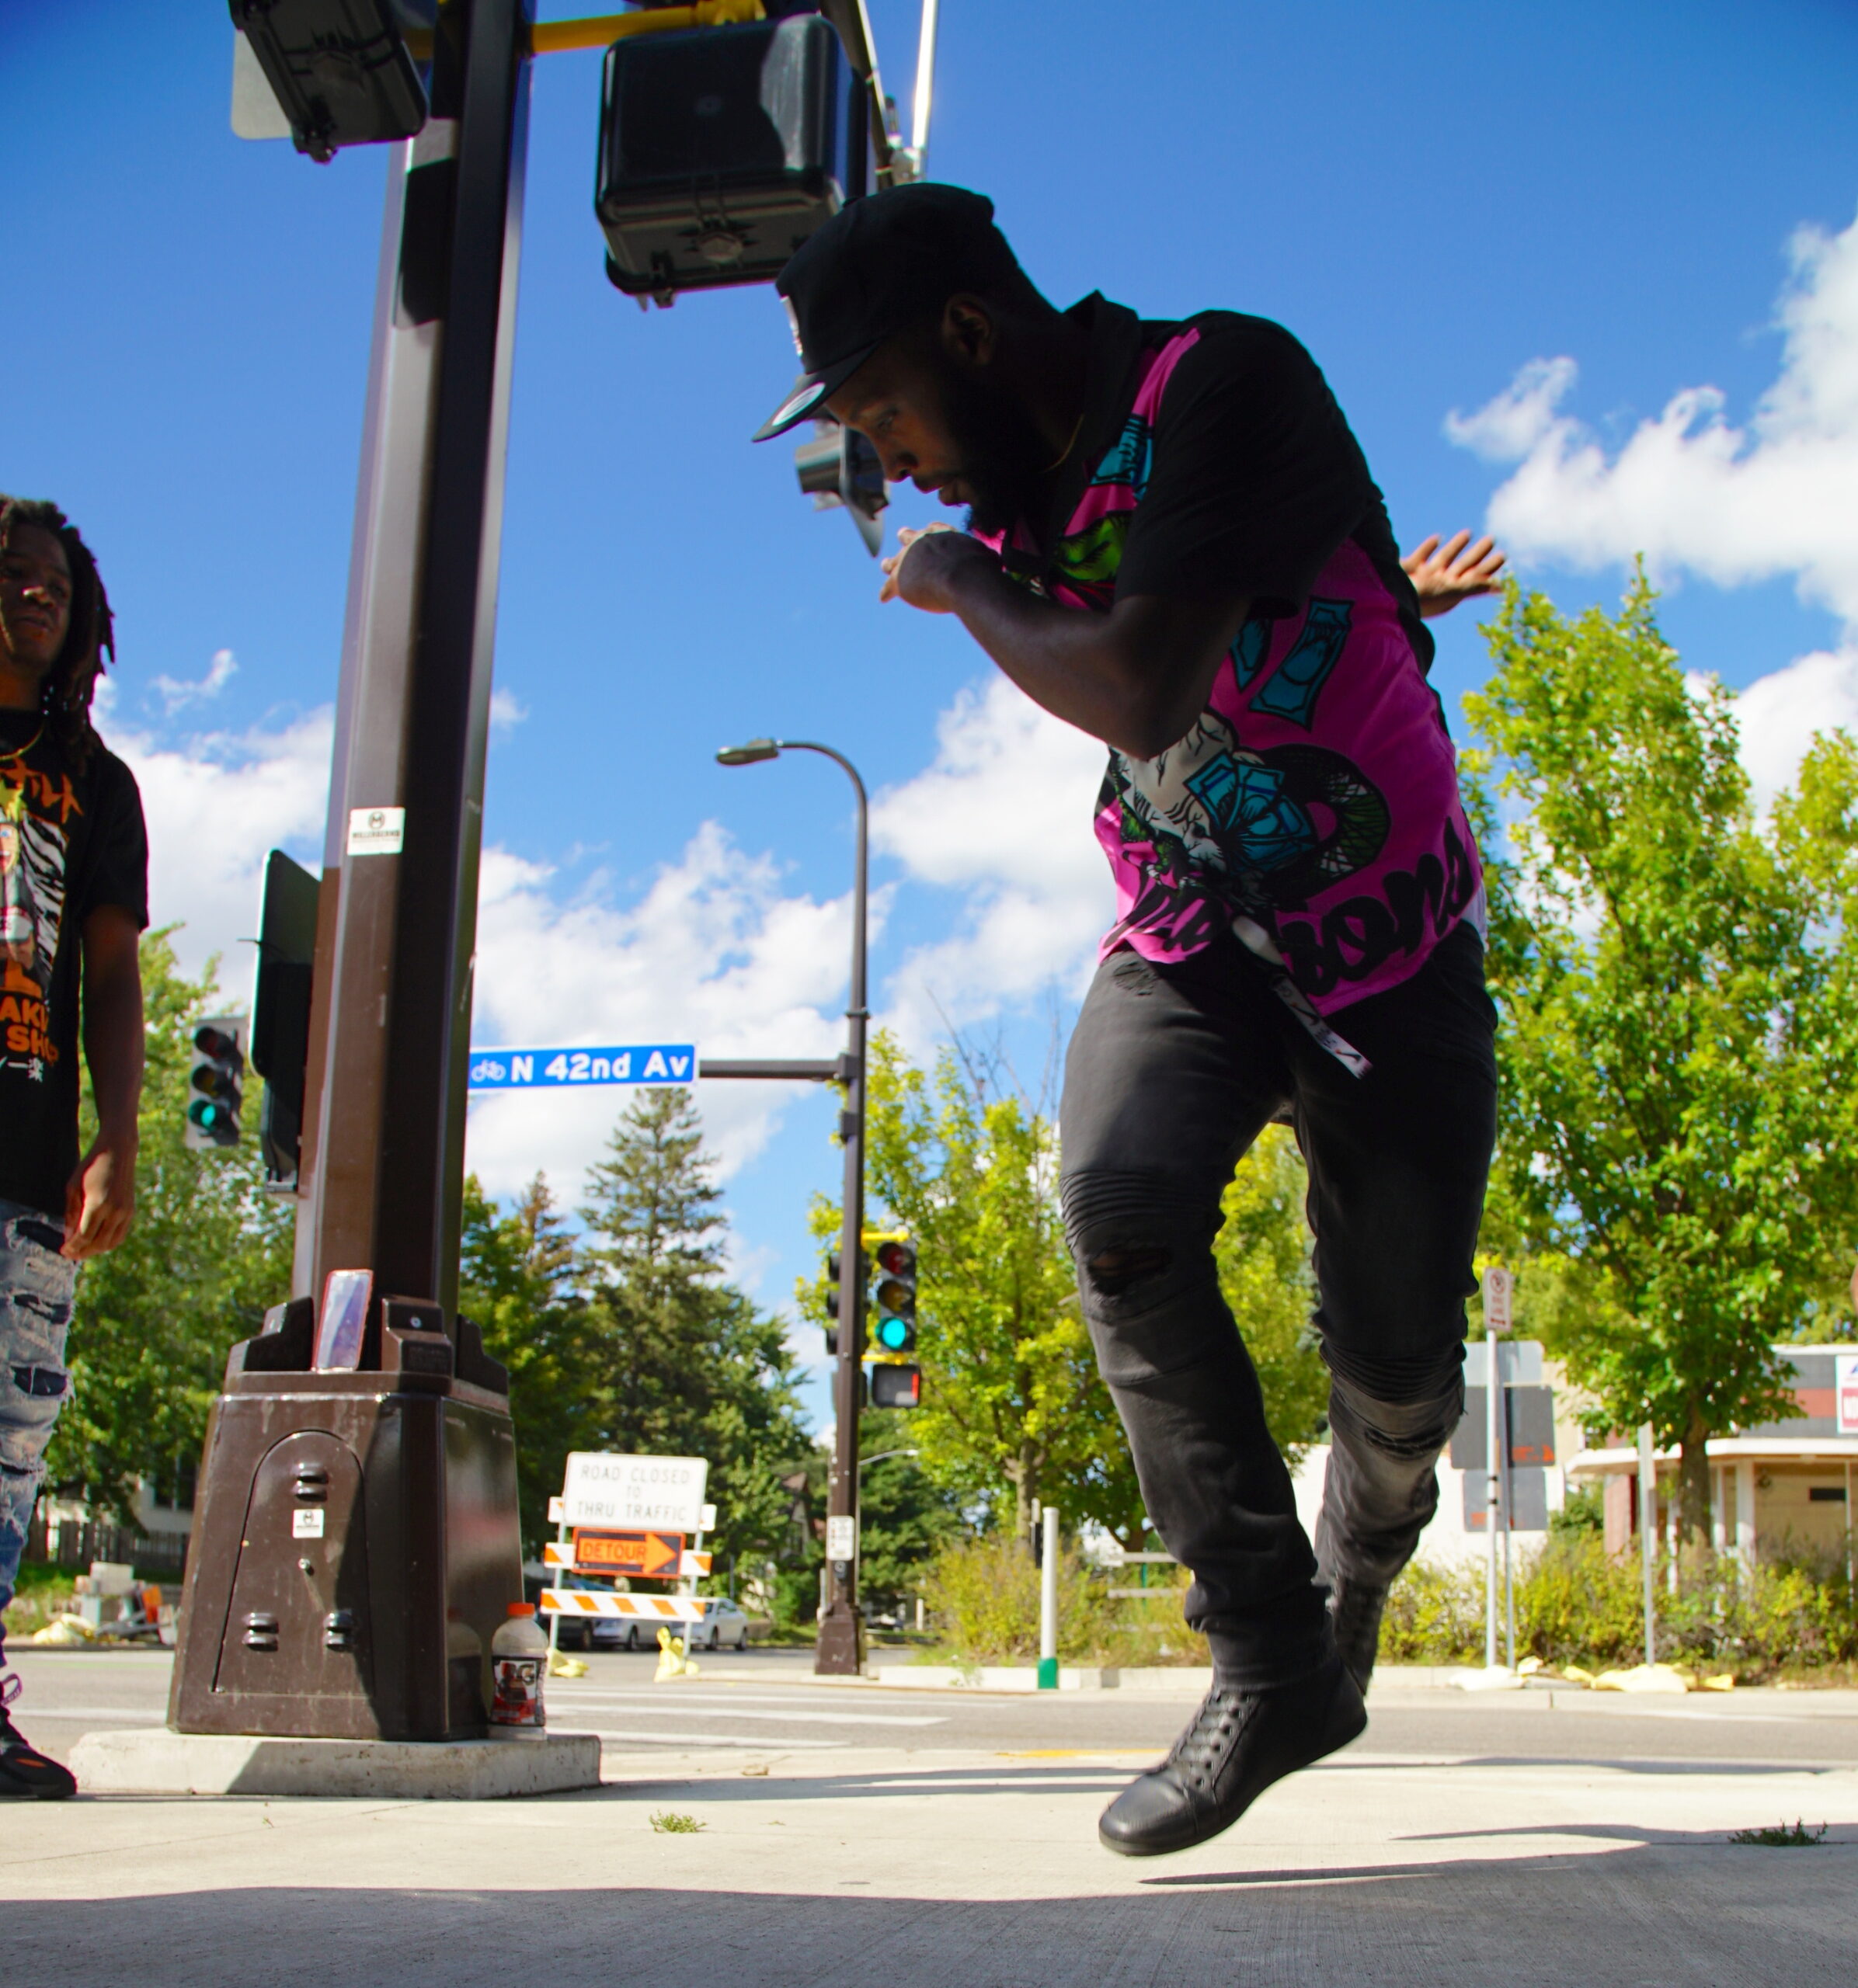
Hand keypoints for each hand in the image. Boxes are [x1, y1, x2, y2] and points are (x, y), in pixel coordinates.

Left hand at [62, 1135, 135, 1259]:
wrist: (117, 1153)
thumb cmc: (91, 1167)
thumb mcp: (73, 1188)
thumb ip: (71, 1214)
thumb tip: (68, 1236)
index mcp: (98, 1204)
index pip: (84, 1236)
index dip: (72, 1247)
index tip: (63, 1251)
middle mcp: (115, 1211)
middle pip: (97, 1243)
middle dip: (82, 1252)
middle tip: (70, 1254)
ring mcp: (126, 1212)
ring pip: (110, 1243)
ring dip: (95, 1250)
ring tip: (82, 1250)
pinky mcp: (131, 1211)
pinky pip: (120, 1235)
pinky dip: (108, 1243)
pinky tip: (96, 1242)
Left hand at [879, 525, 995, 611]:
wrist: (963, 578)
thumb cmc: (980, 568)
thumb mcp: (986, 555)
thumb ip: (984, 557)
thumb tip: (996, 562)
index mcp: (942, 534)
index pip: (933, 529)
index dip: (931, 532)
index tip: (929, 532)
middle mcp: (921, 541)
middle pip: (908, 537)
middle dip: (906, 538)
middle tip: (902, 535)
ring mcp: (907, 560)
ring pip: (893, 561)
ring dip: (889, 564)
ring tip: (885, 566)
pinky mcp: (898, 580)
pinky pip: (888, 587)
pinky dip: (886, 593)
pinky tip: (883, 597)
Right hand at [1402, 530, 1507, 619]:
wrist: (1386, 601)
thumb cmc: (1420, 599)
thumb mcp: (1451, 592)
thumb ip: (1474, 586)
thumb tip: (1501, 586)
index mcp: (1451, 589)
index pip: (1475, 575)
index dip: (1489, 566)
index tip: (1503, 555)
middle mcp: (1439, 583)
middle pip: (1463, 566)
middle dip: (1477, 554)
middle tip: (1492, 539)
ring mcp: (1423, 576)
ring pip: (1444, 559)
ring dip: (1456, 547)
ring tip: (1468, 533)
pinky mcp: (1407, 570)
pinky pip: (1421, 556)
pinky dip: (1429, 547)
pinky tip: (1437, 538)